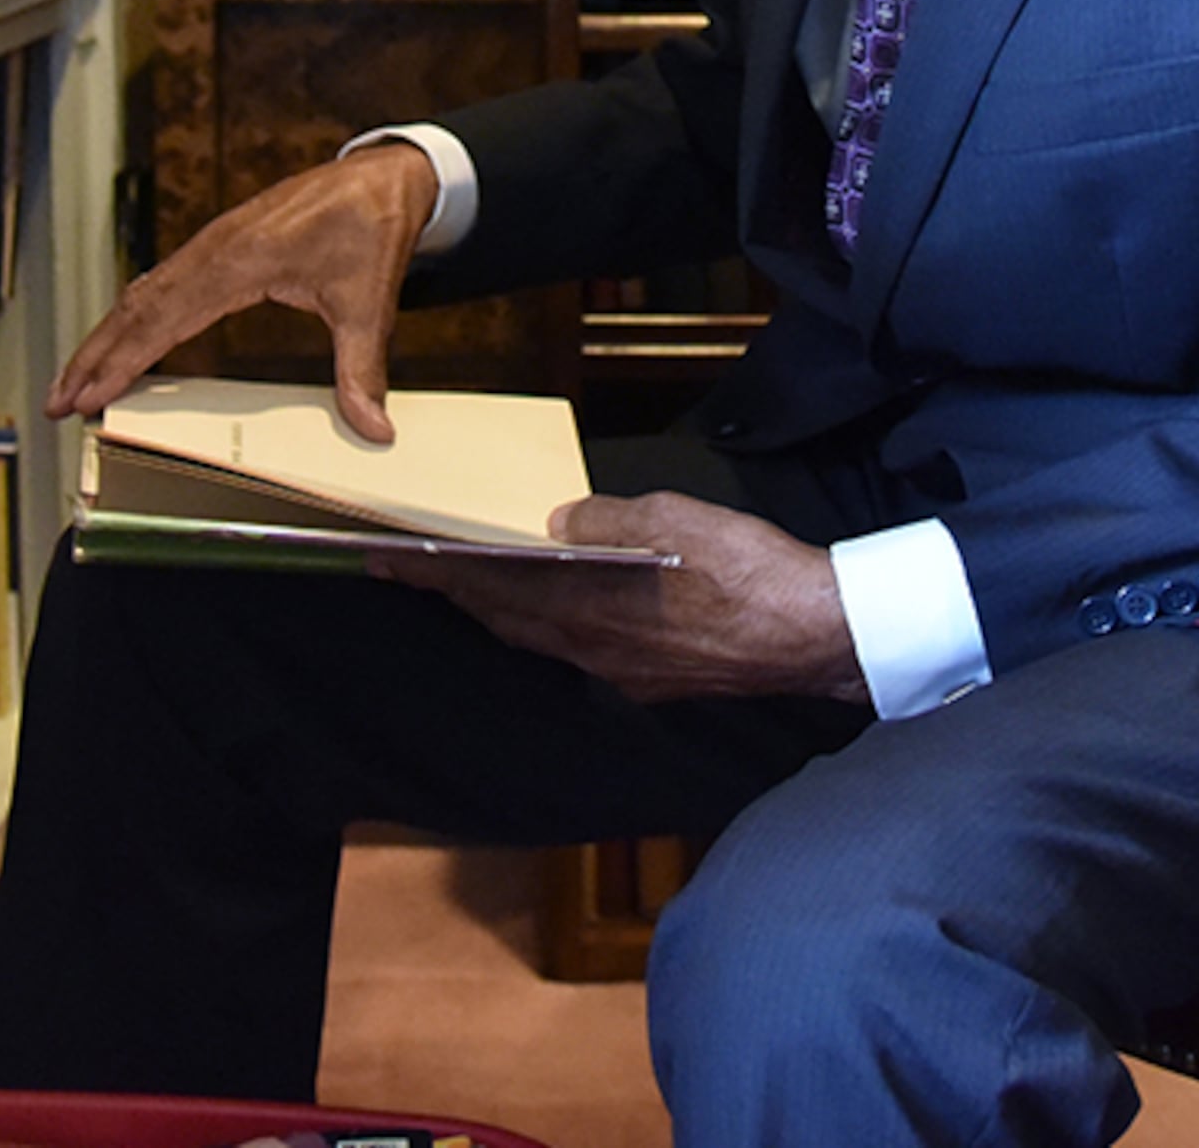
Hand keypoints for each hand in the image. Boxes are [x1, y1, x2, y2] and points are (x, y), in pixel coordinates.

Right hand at [47, 142, 438, 440]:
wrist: (381, 176)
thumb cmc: (369, 225)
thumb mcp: (369, 303)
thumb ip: (362, 369)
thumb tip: (370, 426)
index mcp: (240, 261)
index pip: (164, 319)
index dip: (123, 363)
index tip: (91, 396)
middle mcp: (214, 250)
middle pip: (136, 308)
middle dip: (93, 357)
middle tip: (59, 402)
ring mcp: (212, 245)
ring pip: (142, 294)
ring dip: (105, 338)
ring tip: (75, 381)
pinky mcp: (219, 246)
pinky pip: (162, 284)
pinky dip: (133, 316)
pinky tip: (121, 340)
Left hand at [384, 492, 869, 704]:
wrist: (814, 636)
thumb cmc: (749, 571)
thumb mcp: (671, 518)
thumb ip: (605, 521)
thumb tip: (559, 525)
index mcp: (587, 605)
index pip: (488, 586)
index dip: (432, 572)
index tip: (383, 560)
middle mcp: (592, 648)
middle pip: (502, 620)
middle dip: (452, 592)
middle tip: (409, 568)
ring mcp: (619, 671)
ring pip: (538, 639)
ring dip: (497, 611)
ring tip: (468, 583)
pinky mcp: (649, 680)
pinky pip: (578, 650)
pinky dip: (550, 625)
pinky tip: (558, 607)